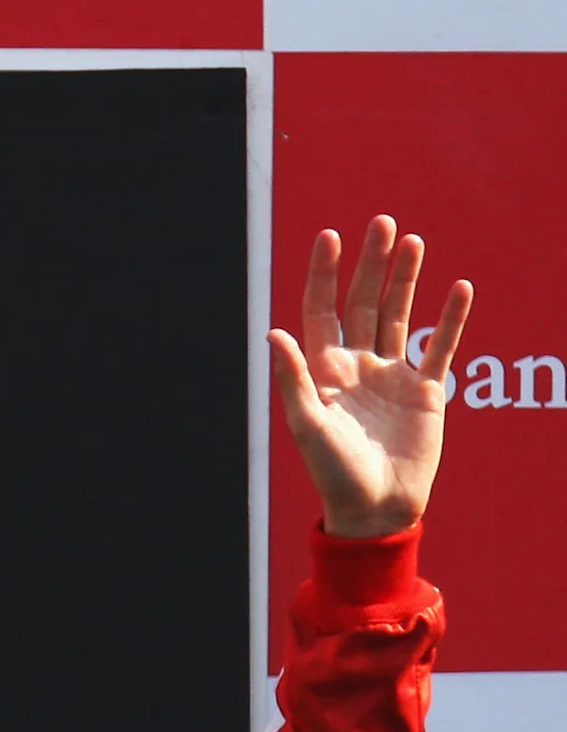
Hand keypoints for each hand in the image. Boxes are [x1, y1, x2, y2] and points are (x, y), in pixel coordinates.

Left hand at [271, 215, 472, 538]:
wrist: (376, 507)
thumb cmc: (334, 472)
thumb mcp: (308, 425)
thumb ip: (293, 379)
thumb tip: (272, 333)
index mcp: (324, 372)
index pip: (322, 311)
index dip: (324, 275)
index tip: (330, 237)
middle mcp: (357, 367)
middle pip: (363, 303)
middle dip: (371, 264)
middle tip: (382, 223)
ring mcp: (392, 376)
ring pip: (399, 315)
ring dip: (406, 279)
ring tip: (413, 241)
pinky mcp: (425, 391)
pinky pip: (440, 346)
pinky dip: (451, 318)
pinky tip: (458, 288)